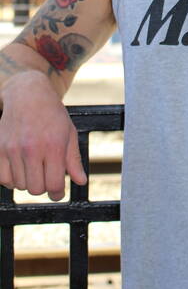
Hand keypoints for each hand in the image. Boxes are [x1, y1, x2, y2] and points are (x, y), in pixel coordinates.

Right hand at [0, 71, 86, 200]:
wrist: (28, 95)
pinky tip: (20, 168)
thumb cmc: (52, 114)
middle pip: (36, 189)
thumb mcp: (69, 133)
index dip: (58, 193)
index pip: (54, 184)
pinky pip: (3, 179)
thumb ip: (73, 159)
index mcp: (53, 145)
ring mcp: (13, 149)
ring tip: (34, 167)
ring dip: (28, 181)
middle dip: (43, 187)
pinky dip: (11, 179)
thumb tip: (81, 181)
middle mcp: (32, 148)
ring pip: (20, 185)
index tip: (58, 192)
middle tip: (46, 177)